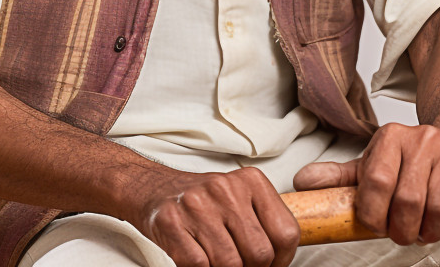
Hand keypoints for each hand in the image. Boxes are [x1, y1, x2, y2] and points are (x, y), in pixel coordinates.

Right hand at [127, 166, 299, 266]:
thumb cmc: (204, 202)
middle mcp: (225, 188)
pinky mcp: (172, 223)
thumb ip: (263, 224)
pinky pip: (200, 266)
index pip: (286, 233)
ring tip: (218, 263)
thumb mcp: (240, 199)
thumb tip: (279, 263)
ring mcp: (197, 205)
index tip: (271, 266)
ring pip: (231, 264)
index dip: (282, 261)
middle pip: (259, 253)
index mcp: (250, 180)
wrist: (153, 188)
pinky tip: (201, 262)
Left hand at [292, 123, 439, 246]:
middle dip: (405, 229)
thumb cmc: (408, 159)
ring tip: (427, 228)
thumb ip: (338, 178)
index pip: (375, 182)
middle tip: (405, 232)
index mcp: (389, 137)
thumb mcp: (370, 164)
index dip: (375, 215)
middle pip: (409, 200)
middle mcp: (421, 138)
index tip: (378, 224)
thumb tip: (301, 184)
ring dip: (434, 230)